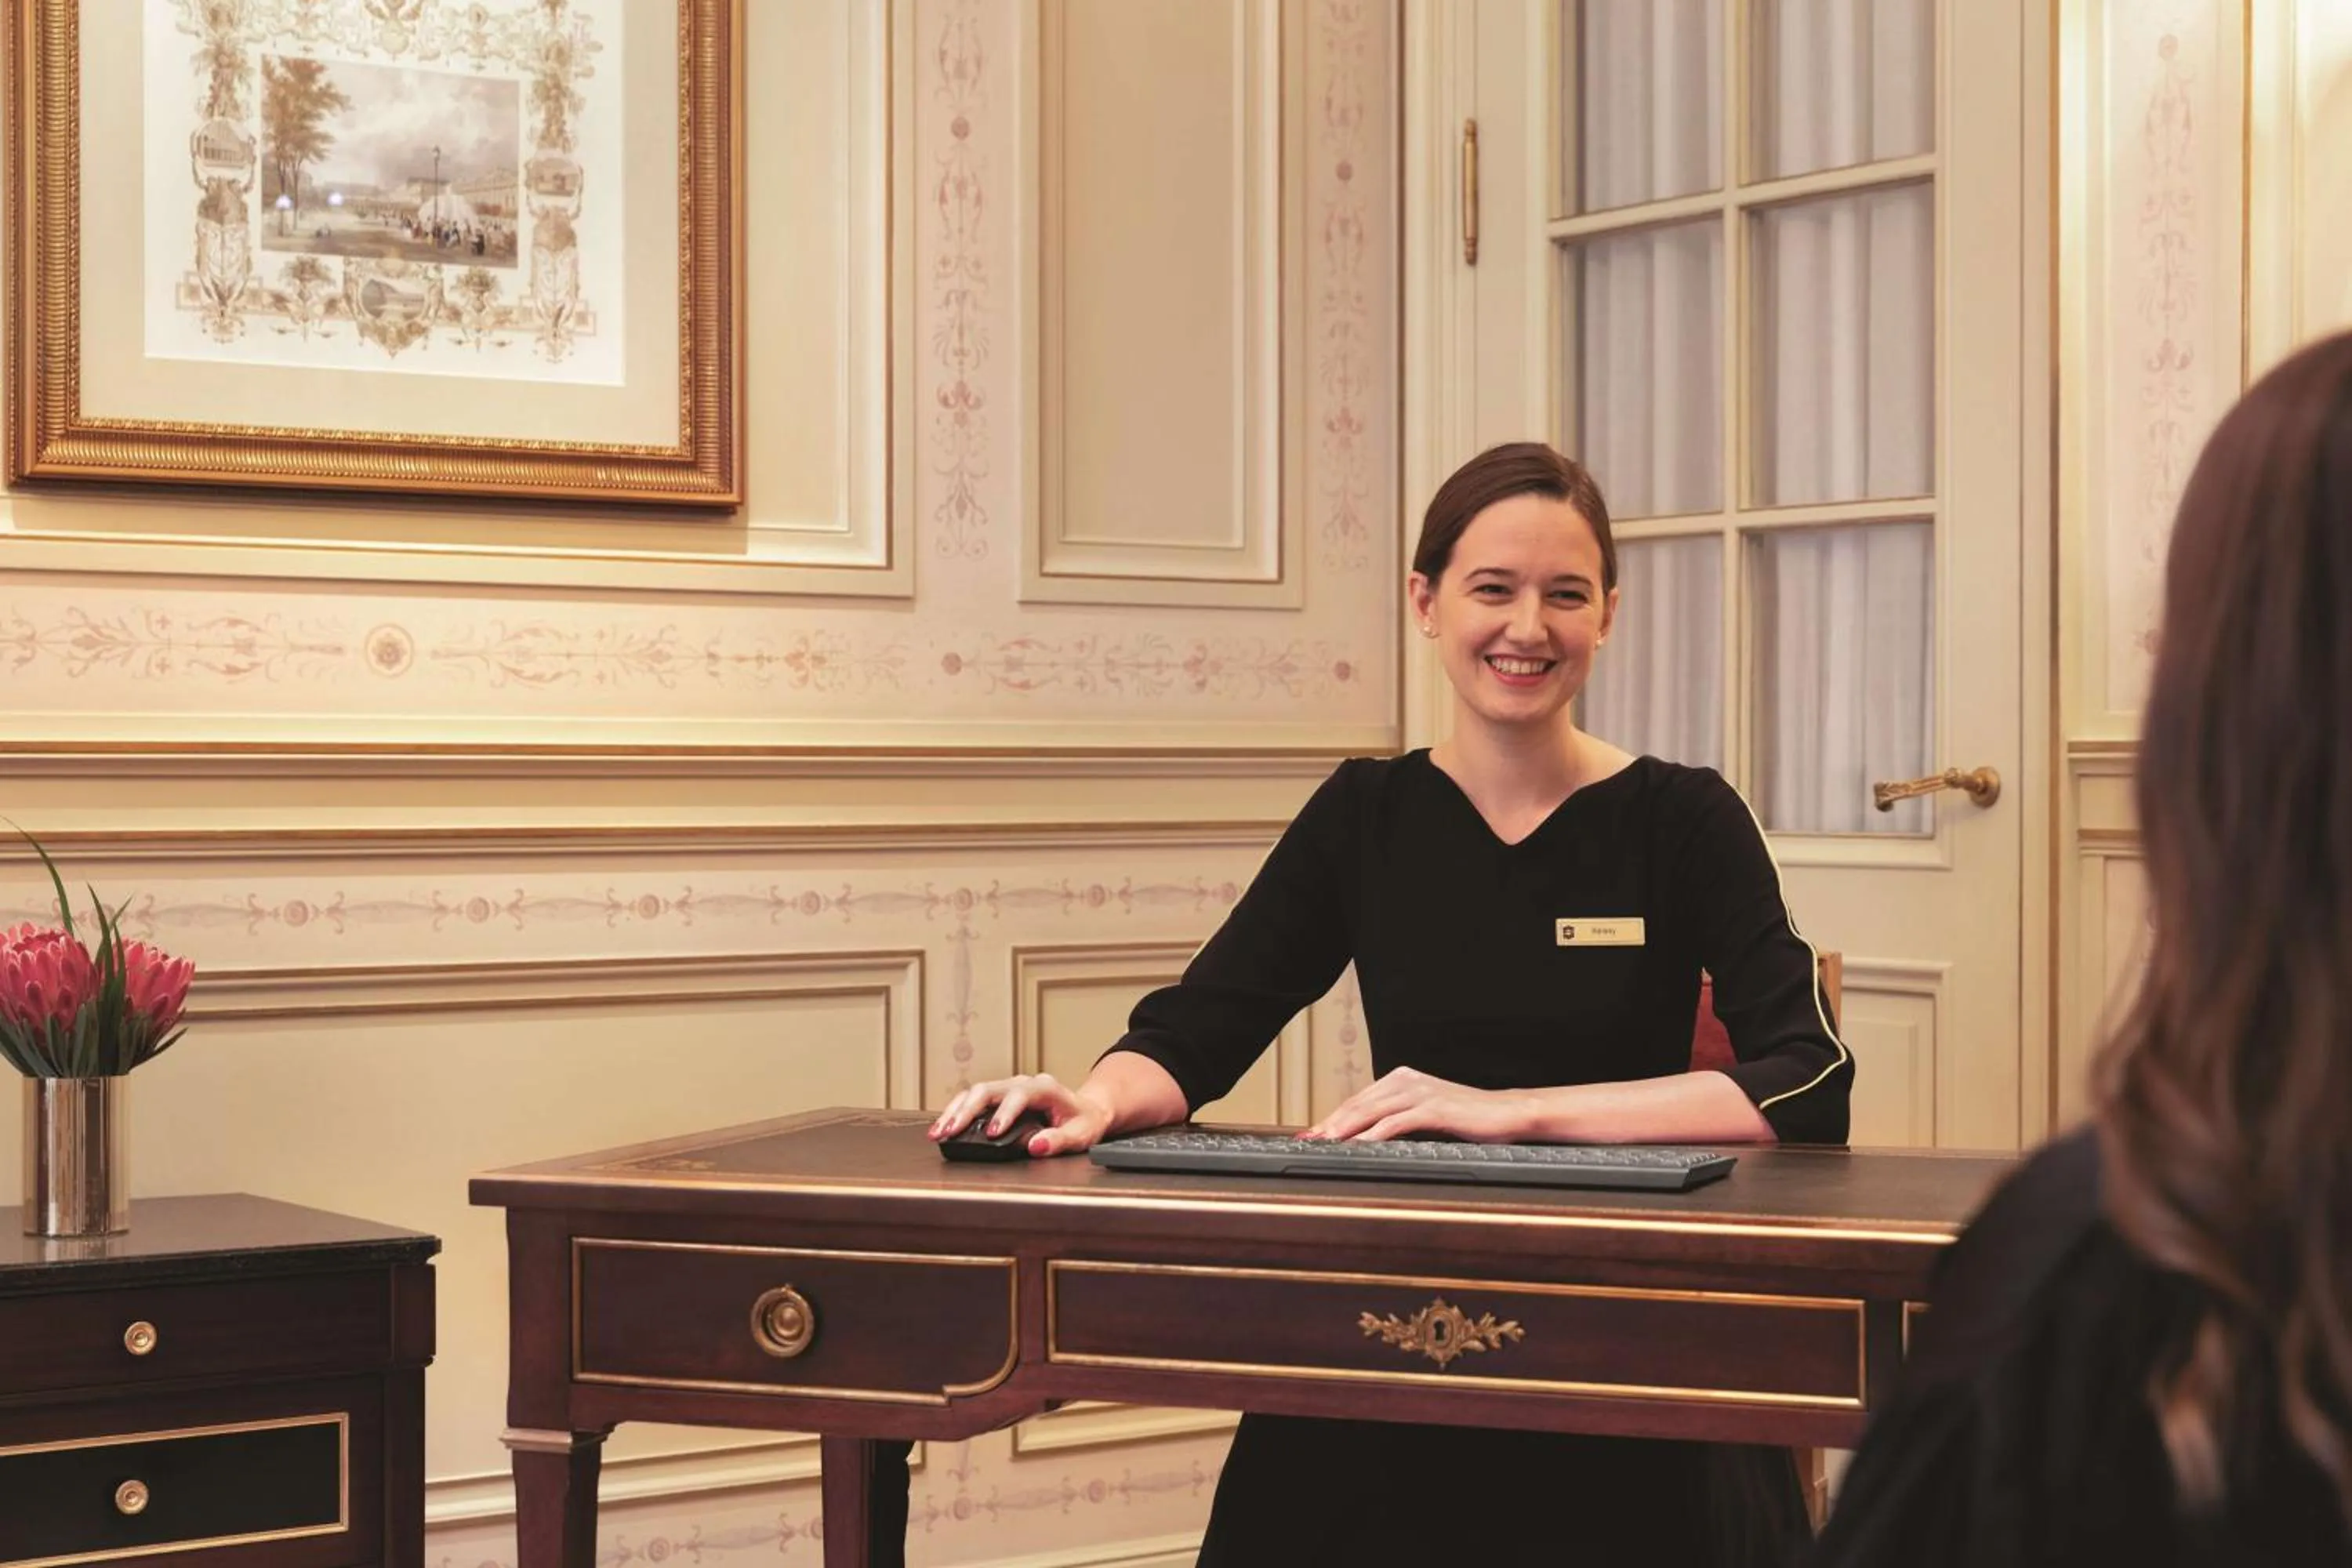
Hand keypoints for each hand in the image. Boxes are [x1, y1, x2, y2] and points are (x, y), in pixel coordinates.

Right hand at [928, 1073, 1113, 1157]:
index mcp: (1045, 1088)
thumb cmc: (1083, 1122)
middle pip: (989, 1089)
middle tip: (950, 1131)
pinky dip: (957, 1110)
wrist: (1086, 1110)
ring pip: (976, 1091)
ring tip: (939, 1131)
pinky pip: (974, 1098)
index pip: (1020, 1096)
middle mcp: (1024, 1082)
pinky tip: (944, 1125)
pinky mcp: (999, 1096)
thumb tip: (1036, 1146)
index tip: (992, 1132)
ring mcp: (1009, 1087)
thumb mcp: (1080, 1135)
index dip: (1004, 1113)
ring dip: (955, 1110)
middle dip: (967, 1111)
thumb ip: (1059, 1141)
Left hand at [1303, 1066, 1531, 1143]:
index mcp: (1401, 1080)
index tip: (1310, 1135)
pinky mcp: (1433, 1108)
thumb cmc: (1469, 1118)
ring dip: (1344, 1128)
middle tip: (1306, 1141)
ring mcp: (1419, 1092)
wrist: (1507, 1114)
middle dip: (1329, 1124)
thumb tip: (1369, 1138)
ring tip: (1323, 1143)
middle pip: (1357, 1104)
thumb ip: (1400, 1119)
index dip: (1331, 1118)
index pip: (1357, 1101)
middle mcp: (1406, 1081)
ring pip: (1371, 1111)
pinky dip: (1373, 1135)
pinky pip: (1396, 1122)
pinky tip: (1358, 1146)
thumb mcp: (1427, 1116)